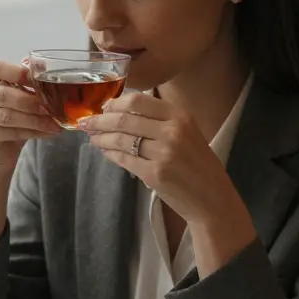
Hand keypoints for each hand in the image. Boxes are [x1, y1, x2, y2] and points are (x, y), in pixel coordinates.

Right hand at [0, 60, 62, 170]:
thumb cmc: (10, 116)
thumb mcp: (19, 95)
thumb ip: (27, 81)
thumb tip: (43, 67)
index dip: (19, 73)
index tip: (40, 80)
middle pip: (3, 95)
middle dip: (30, 102)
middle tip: (51, 108)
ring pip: (7, 116)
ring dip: (34, 120)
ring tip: (53, 123)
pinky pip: (9, 132)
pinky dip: (31, 132)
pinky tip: (46, 132)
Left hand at [81, 92, 256, 274]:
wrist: (211, 198)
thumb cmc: (197, 165)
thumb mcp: (187, 133)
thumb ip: (161, 120)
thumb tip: (124, 111)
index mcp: (180, 116)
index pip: (138, 100)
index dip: (115, 103)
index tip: (103, 107)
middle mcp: (172, 131)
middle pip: (125, 118)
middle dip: (100, 120)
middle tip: (87, 122)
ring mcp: (163, 153)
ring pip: (121, 138)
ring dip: (101, 137)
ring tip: (91, 136)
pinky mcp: (154, 174)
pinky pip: (123, 159)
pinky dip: (109, 154)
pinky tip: (103, 151)